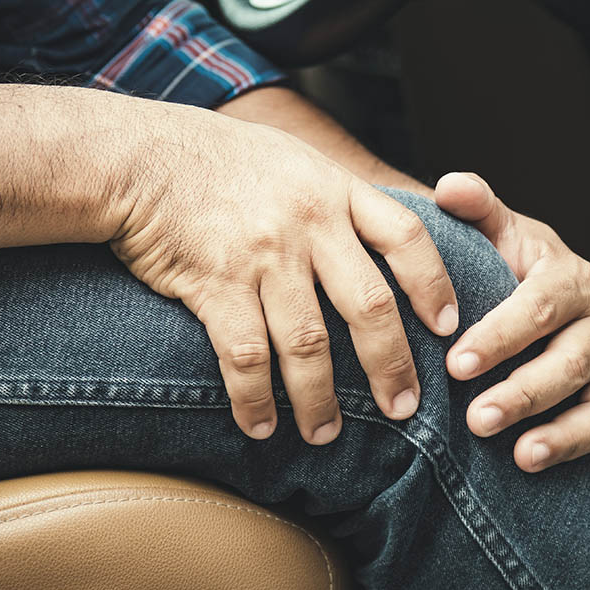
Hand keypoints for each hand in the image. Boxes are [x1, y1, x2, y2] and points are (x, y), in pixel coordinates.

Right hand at [110, 104, 458, 444]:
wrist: (141, 156)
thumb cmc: (217, 157)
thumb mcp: (291, 158)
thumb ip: (333, 194)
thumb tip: (374, 236)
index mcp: (333, 188)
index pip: (406, 237)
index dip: (434, 286)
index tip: (447, 328)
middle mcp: (308, 221)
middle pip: (369, 305)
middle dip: (390, 366)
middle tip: (403, 408)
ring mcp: (263, 253)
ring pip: (308, 344)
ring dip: (321, 400)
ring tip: (326, 433)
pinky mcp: (216, 283)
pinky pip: (246, 357)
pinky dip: (255, 400)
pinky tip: (260, 425)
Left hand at [435, 172, 589, 506]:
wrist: (537, 282)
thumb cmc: (508, 259)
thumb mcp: (496, 229)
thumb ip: (476, 206)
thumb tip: (449, 187)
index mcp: (569, 277)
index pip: (538, 308)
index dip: (500, 337)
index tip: (456, 364)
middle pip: (570, 364)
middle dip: (524, 394)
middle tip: (477, 420)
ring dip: (567, 437)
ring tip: (522, 458)